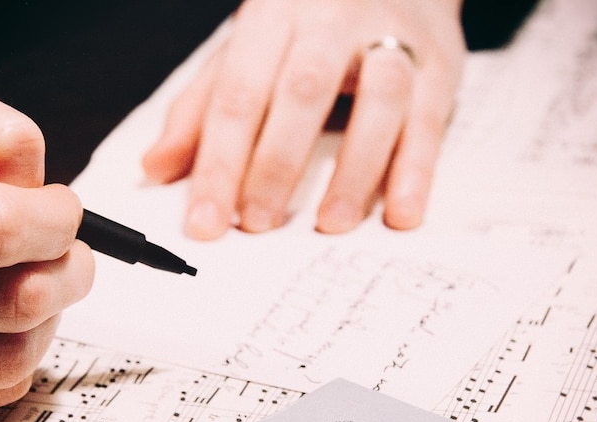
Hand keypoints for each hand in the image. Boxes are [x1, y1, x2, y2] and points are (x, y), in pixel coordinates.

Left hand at [143, 0, 465, 238]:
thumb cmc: (306, 21)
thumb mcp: (246, 49)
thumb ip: (201, 108)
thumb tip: (157, 168)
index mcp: (273, 15)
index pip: (238, 93)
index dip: (219, 162)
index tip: (205, 221)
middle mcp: (332, 19)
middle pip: (302, 93)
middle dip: (276, 166)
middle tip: (257, 225)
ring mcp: (392, 36)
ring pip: (378, 101)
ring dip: (352, 171)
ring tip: (329, 225)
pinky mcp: (439, 62)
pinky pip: (430, 117)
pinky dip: (417, 170)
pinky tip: (401, 213)